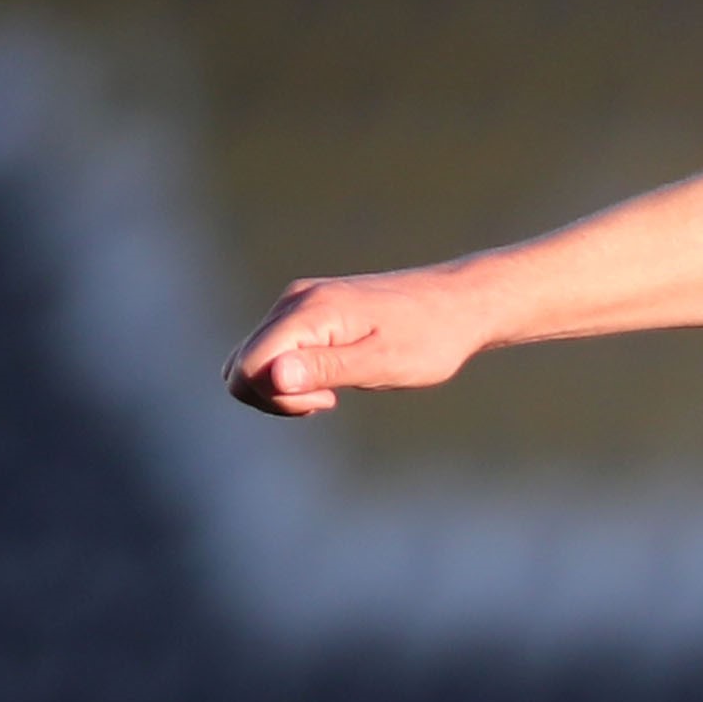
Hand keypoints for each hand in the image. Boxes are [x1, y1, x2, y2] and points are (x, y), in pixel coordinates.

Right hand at [228, 267, 490, 415]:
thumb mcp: (382, 363)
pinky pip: (274, 350)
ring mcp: (300, 302)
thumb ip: (325, 368)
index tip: (328, 401)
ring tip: (333, 391)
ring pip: (254, 359)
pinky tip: (331, 380)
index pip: (248, 366)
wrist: (459, 304)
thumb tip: (274, 376)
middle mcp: (295, 300)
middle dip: (274, 397)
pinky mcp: (309, 310)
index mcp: (309, 311)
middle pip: (242, 365)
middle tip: (330, 400)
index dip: (276, 399)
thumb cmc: (430, 338)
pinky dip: (291, 375)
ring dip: (283, 389)